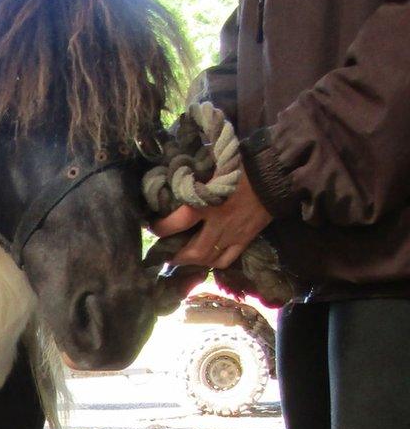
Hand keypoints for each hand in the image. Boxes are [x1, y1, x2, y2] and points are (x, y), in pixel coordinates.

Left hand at [151, 176, 272, 269]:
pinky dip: (214, 262)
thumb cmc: (242, 165)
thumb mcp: (213, 170)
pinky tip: (208, 259)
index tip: (153, 227)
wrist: (275, 171)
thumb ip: (195, 181)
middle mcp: (218, 223)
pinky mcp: (246, 239)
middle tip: (167, 254)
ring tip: (184, 258)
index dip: (160, 229)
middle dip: (176, 257)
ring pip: (208, 259)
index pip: (176, 223)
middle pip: (192, 252)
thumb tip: (174, 183)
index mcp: (206, 203)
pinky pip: (227, 259)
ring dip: (193, 262)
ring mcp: (233, 234)